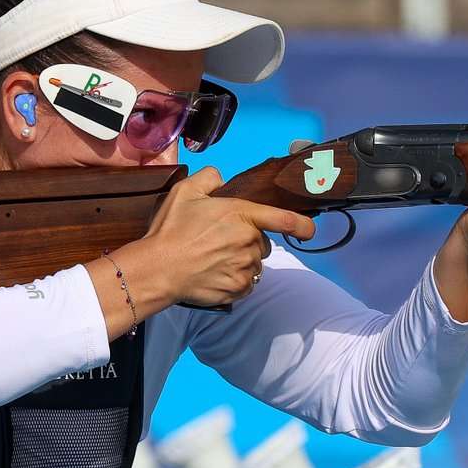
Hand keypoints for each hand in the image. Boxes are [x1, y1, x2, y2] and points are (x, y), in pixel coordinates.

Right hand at [124, 166, 316, 308]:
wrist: (158, 268)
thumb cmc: (171, 229)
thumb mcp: (185, 191)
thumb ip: (210, 178)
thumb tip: (222, 179)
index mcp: (242, 215)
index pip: (285, 220)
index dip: (303, 225)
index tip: (310, 230)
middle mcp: (250, 242)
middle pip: (262, 243)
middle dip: (249, 241)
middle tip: (220, 241)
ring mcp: (245, 267)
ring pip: (254, 263)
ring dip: (242, 261)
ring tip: (214, 259)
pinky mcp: (238, 289)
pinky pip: (246, 283)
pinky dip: (235, 279)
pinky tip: (214, 273)